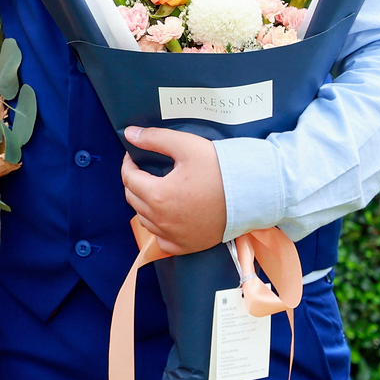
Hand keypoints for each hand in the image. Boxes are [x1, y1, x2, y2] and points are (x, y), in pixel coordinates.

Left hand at [120, 126, 226, 255]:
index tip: (133, 156)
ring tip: (155, 189)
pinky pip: (161, 239)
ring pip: (144, 220)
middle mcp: (162, 220)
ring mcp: (174, 236)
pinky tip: (166, 216)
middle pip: (133, 199)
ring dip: (143, 204)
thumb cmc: (221, 169)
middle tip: (143, 170)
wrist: (252, 195)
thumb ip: (155, 138)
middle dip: (134, 182)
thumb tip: (129, 134)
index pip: (129, 178)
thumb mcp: (187, 145)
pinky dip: (158, 227)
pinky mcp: (186, 246)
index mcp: (158, 195)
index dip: (128, 164)